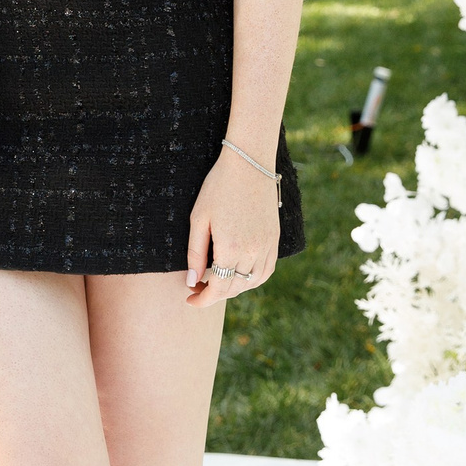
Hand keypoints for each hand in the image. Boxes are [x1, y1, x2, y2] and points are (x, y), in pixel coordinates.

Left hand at [185, 146, 278, 306]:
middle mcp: (252, 252)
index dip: (203, 300)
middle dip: (214, 294)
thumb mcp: (199, 219)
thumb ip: (196, 253)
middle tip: (197, 287)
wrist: (249, 165)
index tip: (190, 300)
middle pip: (234, 288)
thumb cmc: (218, 188)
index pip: (218, 289)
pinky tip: (239, 275)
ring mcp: (267, 246)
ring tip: (216, 281)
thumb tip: (192, 282)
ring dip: (234, 288)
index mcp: (231, 248)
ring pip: (252, 283)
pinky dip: (253, 279)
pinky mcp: (275, 240)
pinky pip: (267, 270)